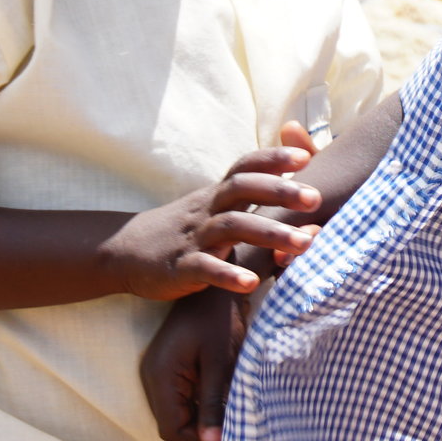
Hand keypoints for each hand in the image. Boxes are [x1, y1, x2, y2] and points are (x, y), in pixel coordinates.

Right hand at [102, 139, 321, 300]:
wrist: (125, 251)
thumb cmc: (184, 229)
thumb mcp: (212, 206)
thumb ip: (246, 196)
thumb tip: (294, 183)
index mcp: (216, 195)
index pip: (245, 167)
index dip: (273, 158)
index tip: (307, 157)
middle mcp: (207, 210)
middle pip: (242, 189)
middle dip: (280, 191)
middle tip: (316, 198)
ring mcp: (193, 238)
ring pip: (231, 227)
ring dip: (269, 234)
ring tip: (304, 244)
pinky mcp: (180, 268)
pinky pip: (205, 268)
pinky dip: (228, 275)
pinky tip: (252, 284)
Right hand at [143, 286, 249, 440]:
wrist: (217, 288)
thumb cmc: (220, 321)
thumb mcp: (220, 363)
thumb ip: (213, 404)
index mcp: (161, 376)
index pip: (172, 429)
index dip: (200, 440)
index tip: (230, 439)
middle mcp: (152, 376)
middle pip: (173, 424)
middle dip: (202, 431)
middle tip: (234, 431)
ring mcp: (158, 373)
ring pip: (178, 413)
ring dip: (202, 419)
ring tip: (232, 418)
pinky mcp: (169, 369)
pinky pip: (181, 398)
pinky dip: (200, 406)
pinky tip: (223, 403)